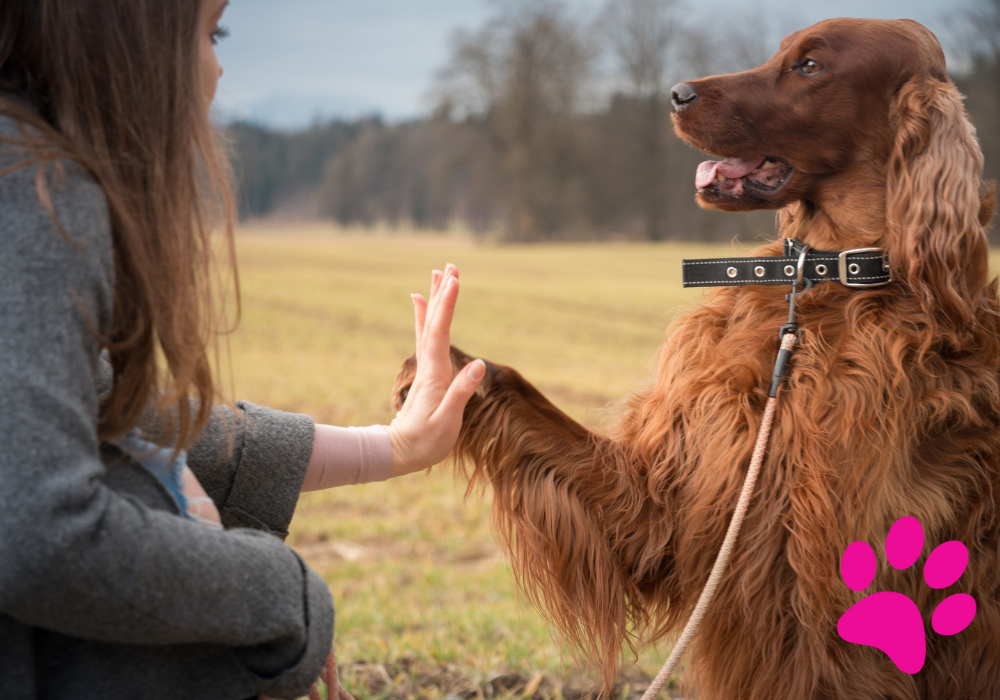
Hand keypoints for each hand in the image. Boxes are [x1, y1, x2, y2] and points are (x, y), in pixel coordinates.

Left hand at [386, 264, 484, 476]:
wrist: (400, 453)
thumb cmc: (426, 441)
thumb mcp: (447, 422)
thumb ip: (461, 393)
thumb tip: (479, 363)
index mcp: (436, 374)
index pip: (440, 332)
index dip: (447, 305)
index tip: (454, 281)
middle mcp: (429, 364)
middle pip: (433, 321)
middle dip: (442, 293)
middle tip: (449, 265)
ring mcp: (427, 367)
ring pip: (429, 325)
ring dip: (434, 299)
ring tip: (439, 274)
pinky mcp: (428, 372)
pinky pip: (425, 335)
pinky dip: (424, 316)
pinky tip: (420, 302)